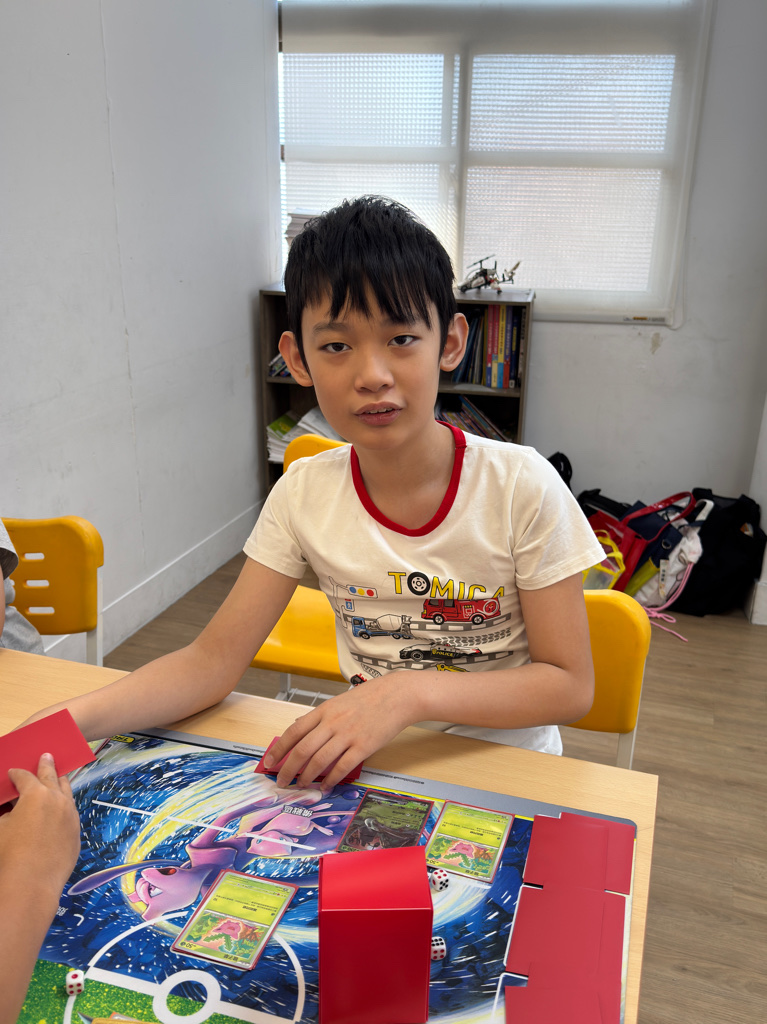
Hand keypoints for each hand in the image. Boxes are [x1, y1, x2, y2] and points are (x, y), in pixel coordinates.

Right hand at [0, 753, 80, 895]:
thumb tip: (10, 807)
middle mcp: (57, 801)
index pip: (25, 777)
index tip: (13, 772)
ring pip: (67, 793)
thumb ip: (6, 811)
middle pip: (52, 777)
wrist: (30, 886)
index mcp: (36, 795)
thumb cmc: (8, 856)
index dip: (17, 774)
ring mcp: (70, 817)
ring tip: (58, 776)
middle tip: (47, 756)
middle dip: (47, 766)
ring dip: (60, 784)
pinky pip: (70, 813)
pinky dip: (64, 806)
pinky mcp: (76, 833)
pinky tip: (61, 807)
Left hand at [265, 673, 420, 790]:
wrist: (397, 695)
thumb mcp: (339, 701)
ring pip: (320, 761)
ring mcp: (348, 735)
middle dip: (288, 769)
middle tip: (282, 781)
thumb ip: (320, 716)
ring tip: (302, 785)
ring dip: (307, 777)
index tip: (269, 761)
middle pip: (303, 750)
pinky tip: (326, 786)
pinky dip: (331, 779)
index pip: (294, 731)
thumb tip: (299, 727)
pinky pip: (342, 767)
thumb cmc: (370, 697)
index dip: (279, 748)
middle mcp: (333, 723)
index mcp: (324, 710)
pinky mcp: (363, 746)